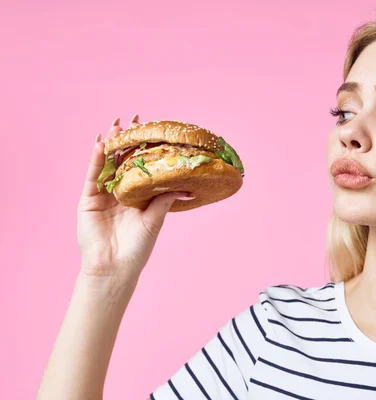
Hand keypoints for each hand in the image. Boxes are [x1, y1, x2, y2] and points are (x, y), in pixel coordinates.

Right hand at [76, 115, 191, 283]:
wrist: (115, 266)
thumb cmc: (138, 247)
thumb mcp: (155, 219)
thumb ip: (166, 200)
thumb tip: (189, 186)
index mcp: (138, 195)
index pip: (141, 165)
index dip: (145, 149)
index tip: (151, 130)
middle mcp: (120, 192)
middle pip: (123, 160)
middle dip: (128, 140)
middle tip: (133, 120)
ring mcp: (103, 195)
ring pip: (107, 164)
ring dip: (111, 144)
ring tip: (117, 126)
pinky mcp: (88, 200)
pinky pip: (92, 176)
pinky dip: (96, 160)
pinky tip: (101, 144)